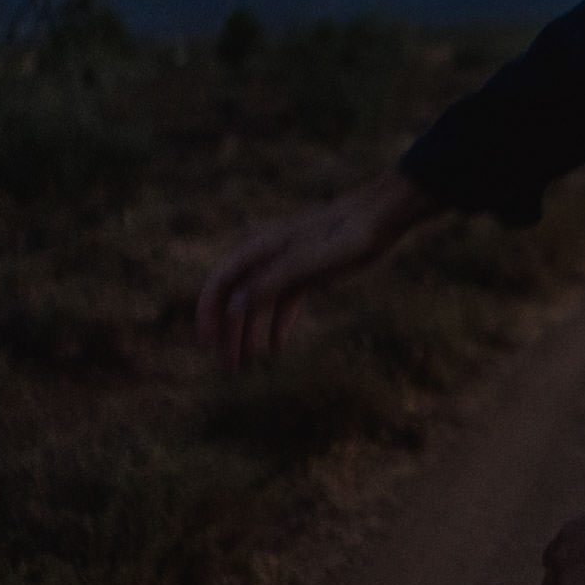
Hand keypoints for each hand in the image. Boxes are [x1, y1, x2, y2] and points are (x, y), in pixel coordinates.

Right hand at [196, 168, 439, 369]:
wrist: (377, 219)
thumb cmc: (340, 235)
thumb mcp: (303, 262)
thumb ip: (268, 283)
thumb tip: (232, 308)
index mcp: (257, 249)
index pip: (219, 284)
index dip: (208, 314)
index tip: (206, 343)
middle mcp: (265, 258)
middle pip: (235, 299)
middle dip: (228, 332)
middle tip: (228, 365)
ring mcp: (285, 268)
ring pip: (257, 305)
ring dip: (249, 334)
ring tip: (245, 364)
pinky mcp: (306, 276)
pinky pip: (283, 305)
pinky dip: (277, 325)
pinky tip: (275, 348)